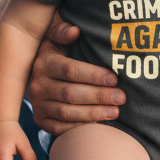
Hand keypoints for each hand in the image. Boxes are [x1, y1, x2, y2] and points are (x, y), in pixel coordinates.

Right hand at [28, 12, 125, 134]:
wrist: (41, 75)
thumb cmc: (59, 55)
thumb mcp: (56, 39)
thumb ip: (64, 32)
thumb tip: (75, 31)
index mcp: (44, 63)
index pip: (71, 70)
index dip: (94, 76)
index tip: (115, 79)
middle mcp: (37, 85)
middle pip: (71, 93)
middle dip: (99, 96)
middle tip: (121, 97)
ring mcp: (38, 105)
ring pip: (67, 112)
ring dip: (94, 113)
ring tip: (115, 111)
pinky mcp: (41, 121)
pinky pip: (60, 128)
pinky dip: (79, 127)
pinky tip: (98, 124)